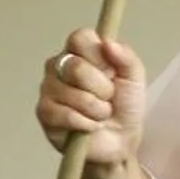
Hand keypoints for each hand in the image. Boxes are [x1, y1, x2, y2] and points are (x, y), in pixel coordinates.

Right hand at [37, 31, 145, 163]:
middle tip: (108, 97)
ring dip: (98, 109)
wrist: (121, 140)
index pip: (80, 37)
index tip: (111, 70)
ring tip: (101, 114)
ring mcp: (48, 88)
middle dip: (103, 89)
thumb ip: (127, 58)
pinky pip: (68, 115)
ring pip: (74, 94)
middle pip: (76, 67)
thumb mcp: (135, 79)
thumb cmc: (125, 106)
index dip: (99, 56)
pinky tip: (90, 125)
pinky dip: (88, 124)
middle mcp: (59, 66)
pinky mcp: (44, 113)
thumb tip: (108, 43)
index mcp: (80, 52)